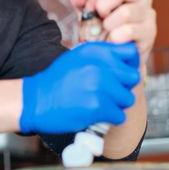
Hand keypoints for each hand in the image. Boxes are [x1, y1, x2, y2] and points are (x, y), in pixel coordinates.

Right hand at [20, 42, 140, 133]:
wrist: (35, 100)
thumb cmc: (56, 81)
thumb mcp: (77, 58)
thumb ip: (101, 57)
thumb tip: (125, 63)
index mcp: (95, 51)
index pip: (131, 53)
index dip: (129, 65)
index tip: (121, 75)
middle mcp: (100, 65)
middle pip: (133, 77)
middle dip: (124, 87)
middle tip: (110, 94)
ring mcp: (99, 86)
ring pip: (128, 99)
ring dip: (117, 105)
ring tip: (100, 104)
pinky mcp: (97, 106)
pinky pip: (119, 115)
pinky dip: (110, 118)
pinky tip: (96, 115)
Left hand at [69, 0, 156, 68]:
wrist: (115, 54)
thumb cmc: (101, 29)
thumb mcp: (86, 12)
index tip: (88, 7)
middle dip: (102, 6)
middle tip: (98, 18)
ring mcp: (148, 12)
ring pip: (126, 12)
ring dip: (109, 24)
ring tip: (107, 31)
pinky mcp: (150, 31)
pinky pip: (130, 30)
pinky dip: (115, 37)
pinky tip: (113, 40)